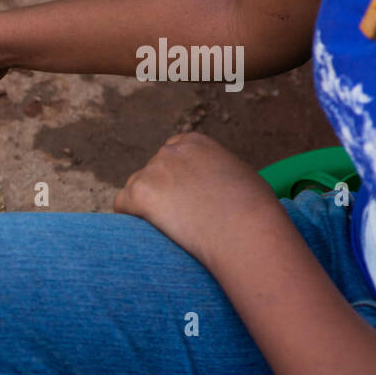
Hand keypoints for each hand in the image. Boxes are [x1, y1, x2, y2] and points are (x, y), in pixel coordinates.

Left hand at [113, 132, 284, 266]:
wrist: (246, 232)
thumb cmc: (254, 213)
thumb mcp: (240, 177)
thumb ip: (216, 171)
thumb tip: (210, 184)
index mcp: (195, 142)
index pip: (170, 155)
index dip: (174, 180)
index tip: (182, 201)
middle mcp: (171, 150)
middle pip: (151, 172)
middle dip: (161, 194)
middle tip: (178, 221)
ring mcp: (153, 170)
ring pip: (135, 189)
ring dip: (146, 208)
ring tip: (171, 229)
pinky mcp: (140, 192)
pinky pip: (121, 205)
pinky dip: (130, 219)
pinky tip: (149, 232)